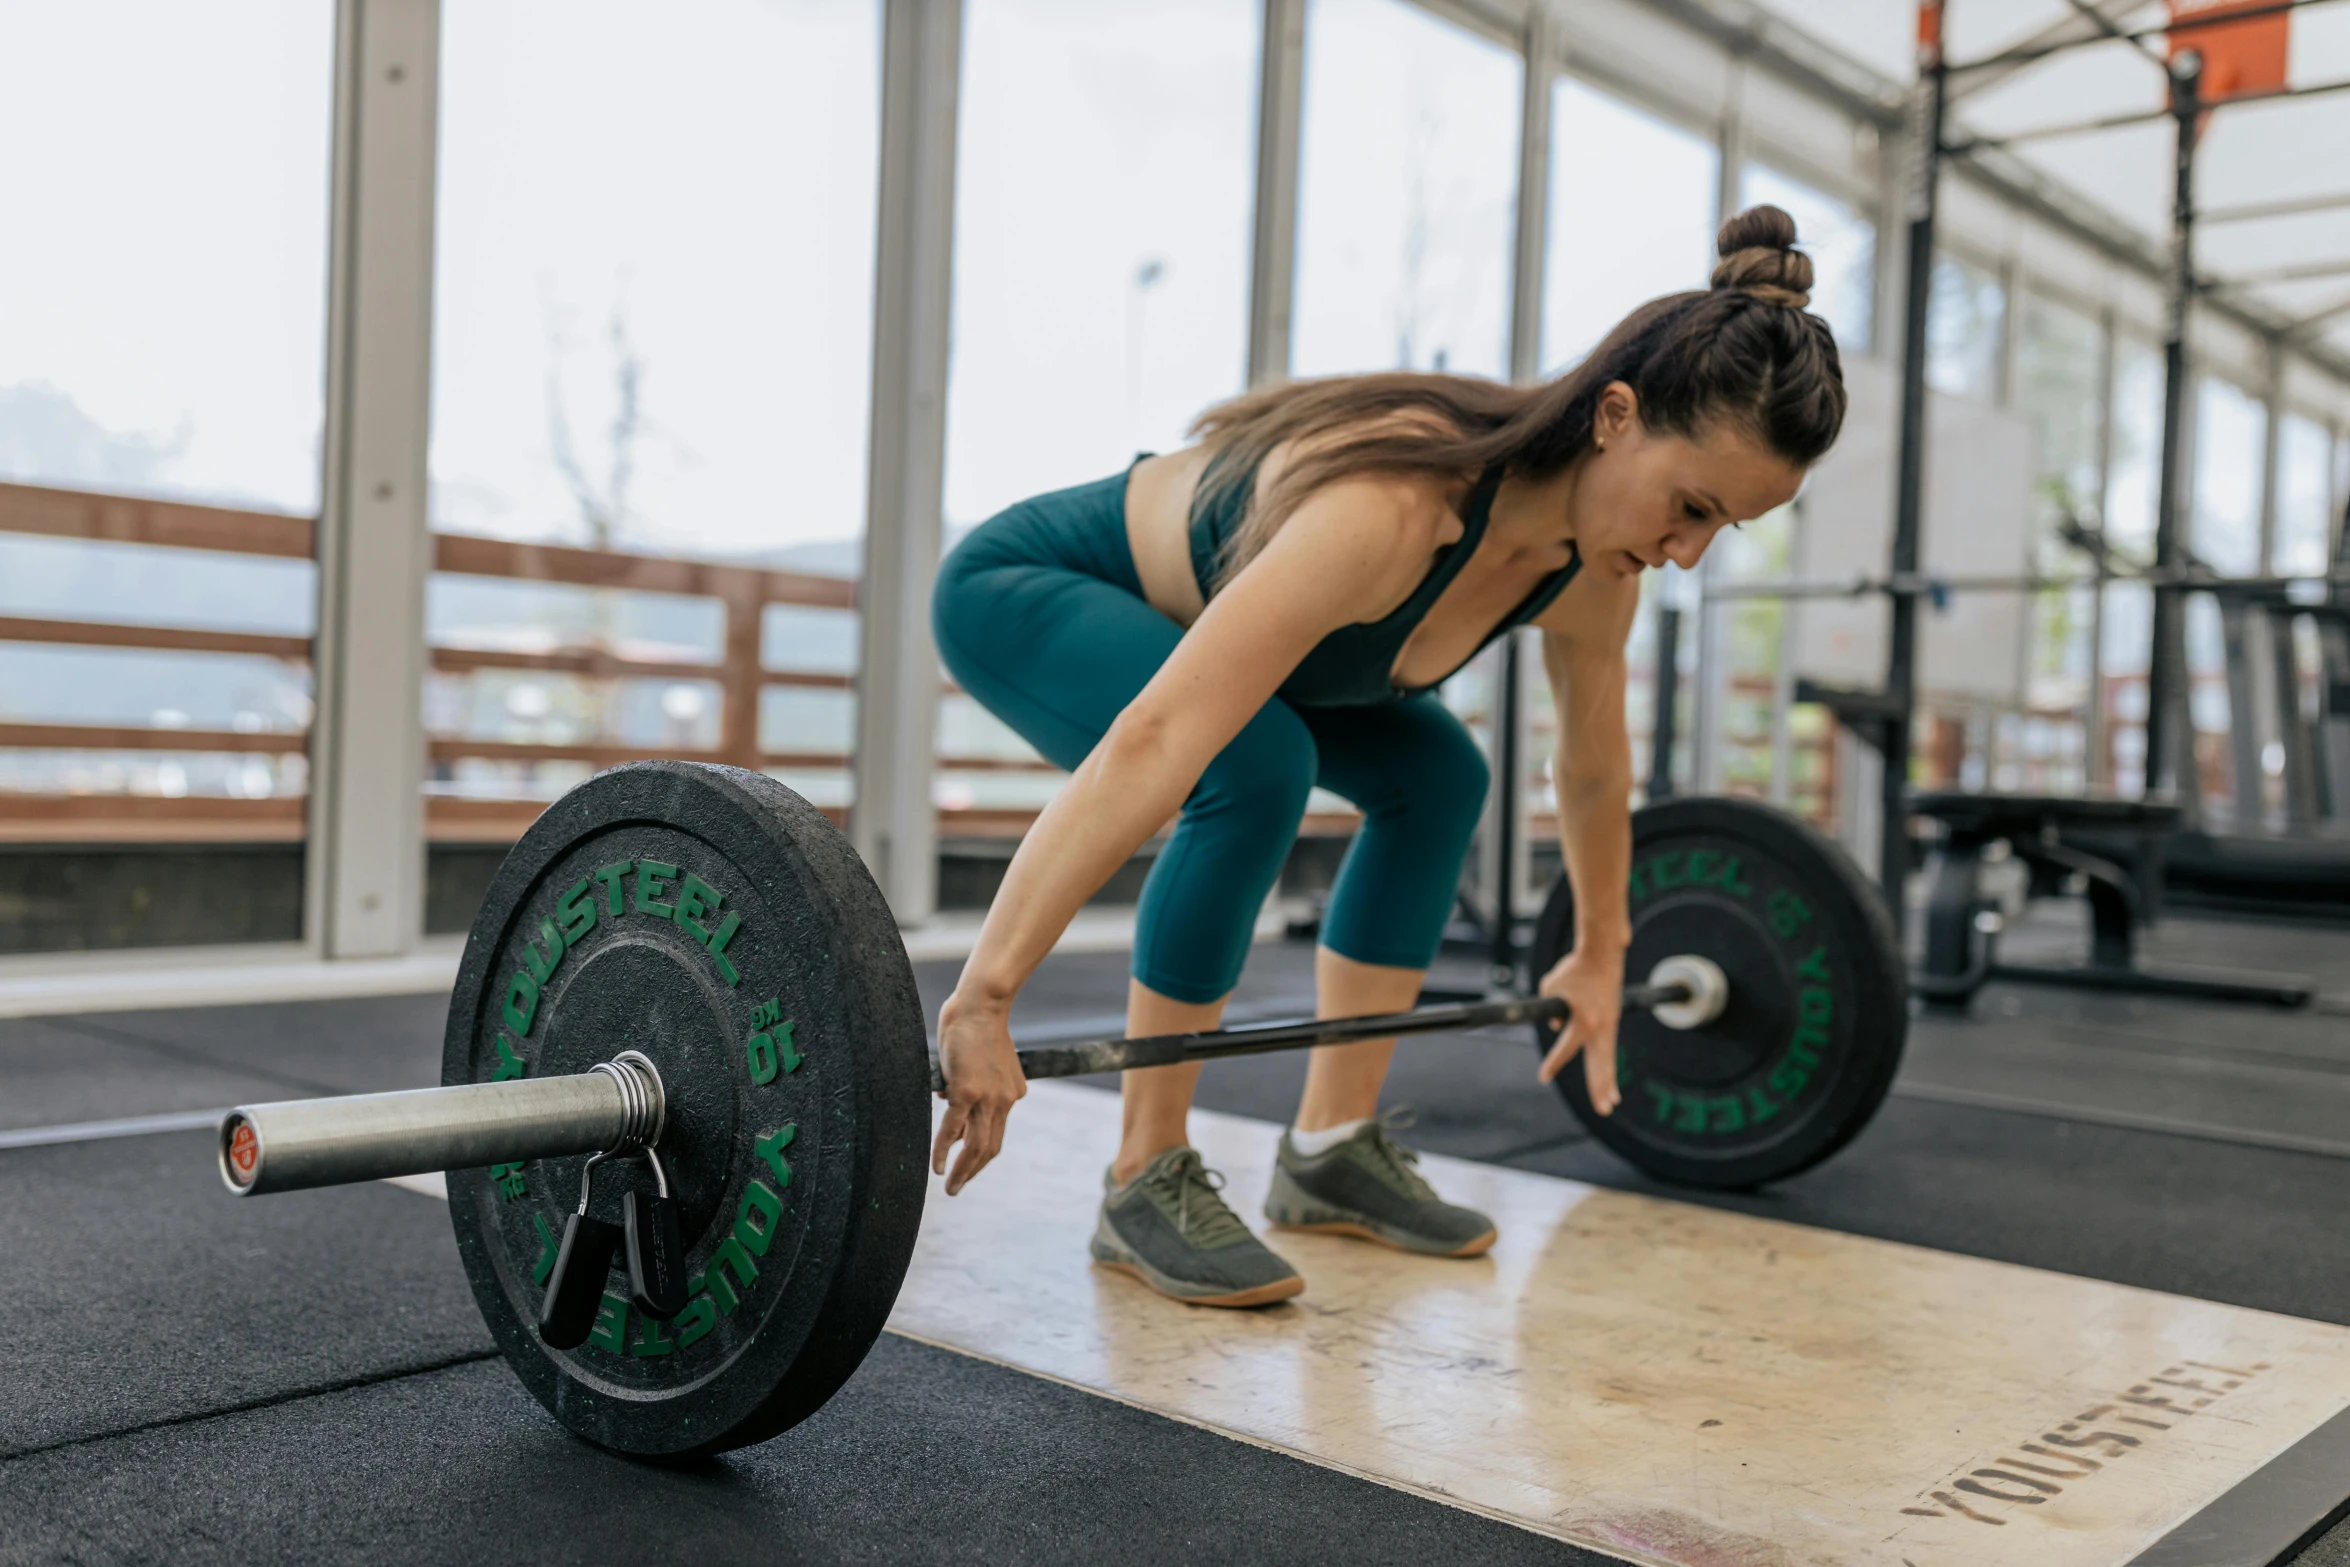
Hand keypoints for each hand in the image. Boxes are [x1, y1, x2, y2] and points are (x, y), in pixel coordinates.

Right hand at [931, 992, 1027, 1194]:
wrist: (982, 1005)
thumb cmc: (977, 1025)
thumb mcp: (982, 1059)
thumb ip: (971, 1080)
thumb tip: (947, 1096)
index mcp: (1012, 1093)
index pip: (996, 1131)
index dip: (980, 1150)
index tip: (965, 1161)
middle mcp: (1004, 1101)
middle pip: (990, 1147)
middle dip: (973, 1171)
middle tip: (958, 1187)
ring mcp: (987, 1098)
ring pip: (975, 1146)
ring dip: (962, 1171)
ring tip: (951, 1188)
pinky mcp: (967, 1092)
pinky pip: (953, 1131)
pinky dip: (944, 1152)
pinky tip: (937, 1167)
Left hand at [1535, 944, 1624, 1114]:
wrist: (1601, 954)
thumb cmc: (1573, 969)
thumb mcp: (1550, 988)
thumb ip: (1549, 1012)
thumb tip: (1558, 1029)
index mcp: (1583, 1022)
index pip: (1565, 1049)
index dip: (1553, 1064)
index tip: (1543, 1077)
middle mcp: (1599, 1027)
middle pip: (1599, 1065)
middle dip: (1599, 1088)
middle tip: (1603, 1109)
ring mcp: (1609, 1025)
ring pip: (1608, 1060)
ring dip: (1608, 1082)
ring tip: (1609, 1103)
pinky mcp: (1612, 1020)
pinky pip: (1607, 1047)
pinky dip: (1606, 1064)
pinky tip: (1607, 1082)